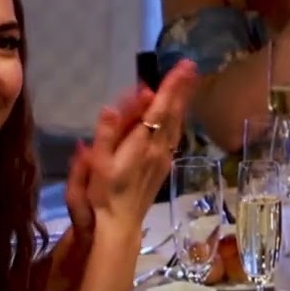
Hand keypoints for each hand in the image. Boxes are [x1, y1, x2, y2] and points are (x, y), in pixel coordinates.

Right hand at [77, 61, 198, 226]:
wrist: (120, 223)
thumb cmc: (104, 193)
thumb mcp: (98, 163)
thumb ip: (107, 134)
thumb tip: (112, 107)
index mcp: (141, 144)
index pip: (159, 109)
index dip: (170, 87)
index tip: (182, 68)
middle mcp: (157, 148)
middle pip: (173, 113)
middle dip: (182, 89)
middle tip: (192, 67)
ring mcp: (163, 158)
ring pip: (176, 124)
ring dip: (183, 102)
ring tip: (189, 83)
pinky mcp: (164, 166)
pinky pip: (174, 135)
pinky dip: (178, 118)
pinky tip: (178, 114)